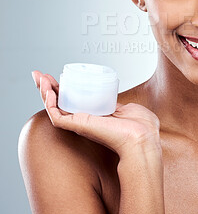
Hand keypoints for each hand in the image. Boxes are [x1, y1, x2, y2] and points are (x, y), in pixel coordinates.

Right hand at [31, 70, 161, 157]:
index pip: (74, 101)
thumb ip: (120, 108)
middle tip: (39, 74)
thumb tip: (121, 105)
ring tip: (39, 78)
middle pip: (59, 103)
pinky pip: (56, 115)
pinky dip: (49, 103)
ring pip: (54, 108)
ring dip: (44, 92)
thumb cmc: (142, 127)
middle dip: (47, 88)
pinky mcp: (78, 127)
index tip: (56, 78)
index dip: (63, 90)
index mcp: (96, 117)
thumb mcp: (128, 110)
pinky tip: (48, 91)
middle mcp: (85, 121)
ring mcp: (80, 124)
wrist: (142, 138)